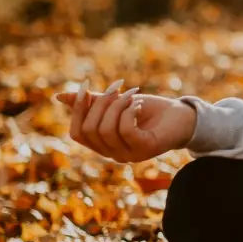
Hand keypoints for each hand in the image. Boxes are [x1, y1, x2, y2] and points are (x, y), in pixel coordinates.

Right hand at [54, 79, 197, 162]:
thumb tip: (59, 97)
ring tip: (132, 94)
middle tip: (117, 88)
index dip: (77, 110)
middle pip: (89, 130)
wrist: (183, 116)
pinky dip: (129, 112)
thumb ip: (92, 102)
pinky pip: (126, 131)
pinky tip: (139, 105)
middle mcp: (113, 154)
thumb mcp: (117, 103)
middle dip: (100, 104)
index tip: (85, 87)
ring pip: (106, 130)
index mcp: (103, 145)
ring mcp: (129, 154)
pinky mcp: (146, 149)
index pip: (77, 133)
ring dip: (117, 106)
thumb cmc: (149, 111)